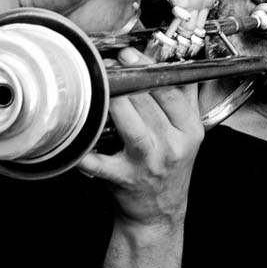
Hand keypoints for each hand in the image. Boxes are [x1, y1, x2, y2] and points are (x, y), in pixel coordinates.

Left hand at [76, 47, 204, 230]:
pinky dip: (86, 151)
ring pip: (130, 125)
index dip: (149, 69)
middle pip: (148, 103)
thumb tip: (178, 62)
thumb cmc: (169, 168)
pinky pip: (100, 162)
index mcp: (190, 130)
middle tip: (107, 66)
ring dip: (111, 103)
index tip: (130, 55)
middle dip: (125, 79)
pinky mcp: (124, 179)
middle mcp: (172, 146)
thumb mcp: (188, 135)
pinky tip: (77, 133)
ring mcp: (148, 163)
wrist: (159, 212)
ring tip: (97, 87)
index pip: (172, 91)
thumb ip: (185, 101)